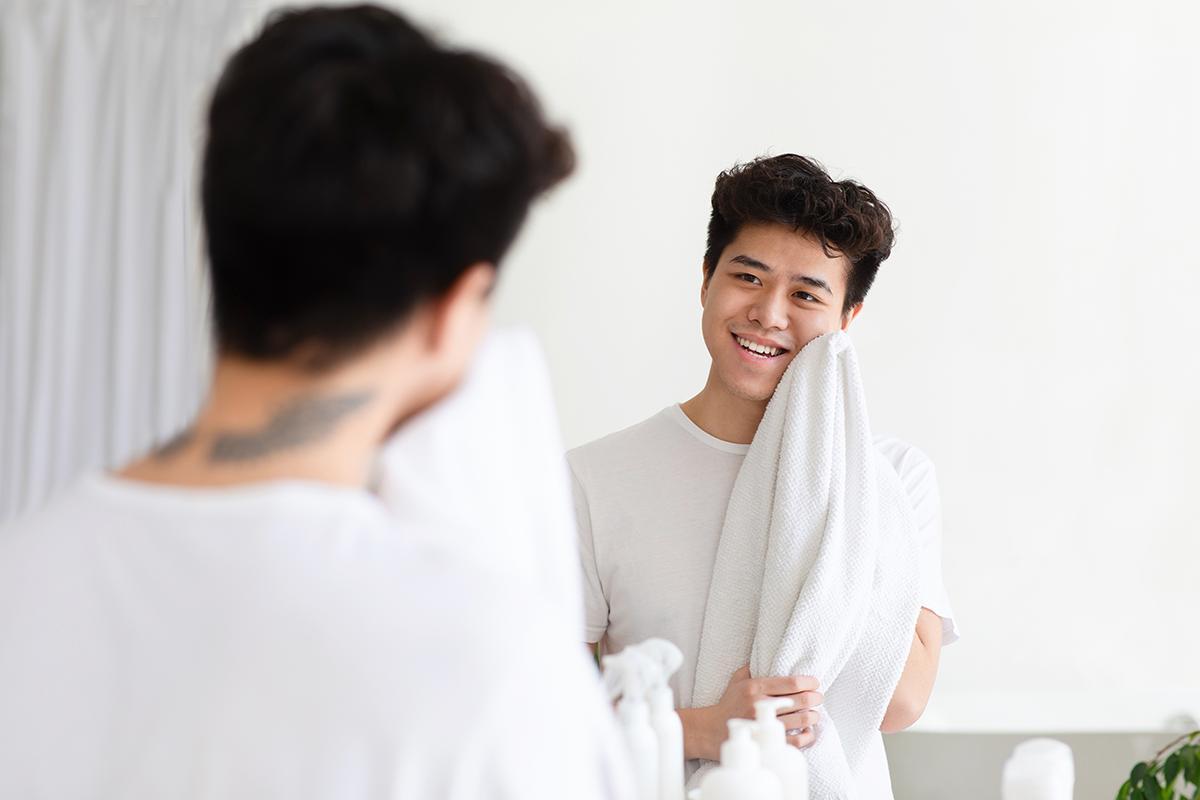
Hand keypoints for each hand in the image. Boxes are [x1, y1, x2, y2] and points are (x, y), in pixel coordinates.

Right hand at [680, 664, 822, 759]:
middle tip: (819, 698)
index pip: (790, 682)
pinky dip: (806, 737)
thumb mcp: (736, 680)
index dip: (808, 682)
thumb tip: (766, 655)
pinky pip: (794, 741)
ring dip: (813, 716)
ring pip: (800, 720)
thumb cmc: (726, 705)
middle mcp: (760, 705)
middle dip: (815, 698)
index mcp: (755, 688)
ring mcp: (763, 725)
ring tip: (814, 714)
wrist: (709, 730)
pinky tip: (809, 732)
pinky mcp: (766, 742)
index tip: (815, 683)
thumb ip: (752, 667)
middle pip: (800, 700)